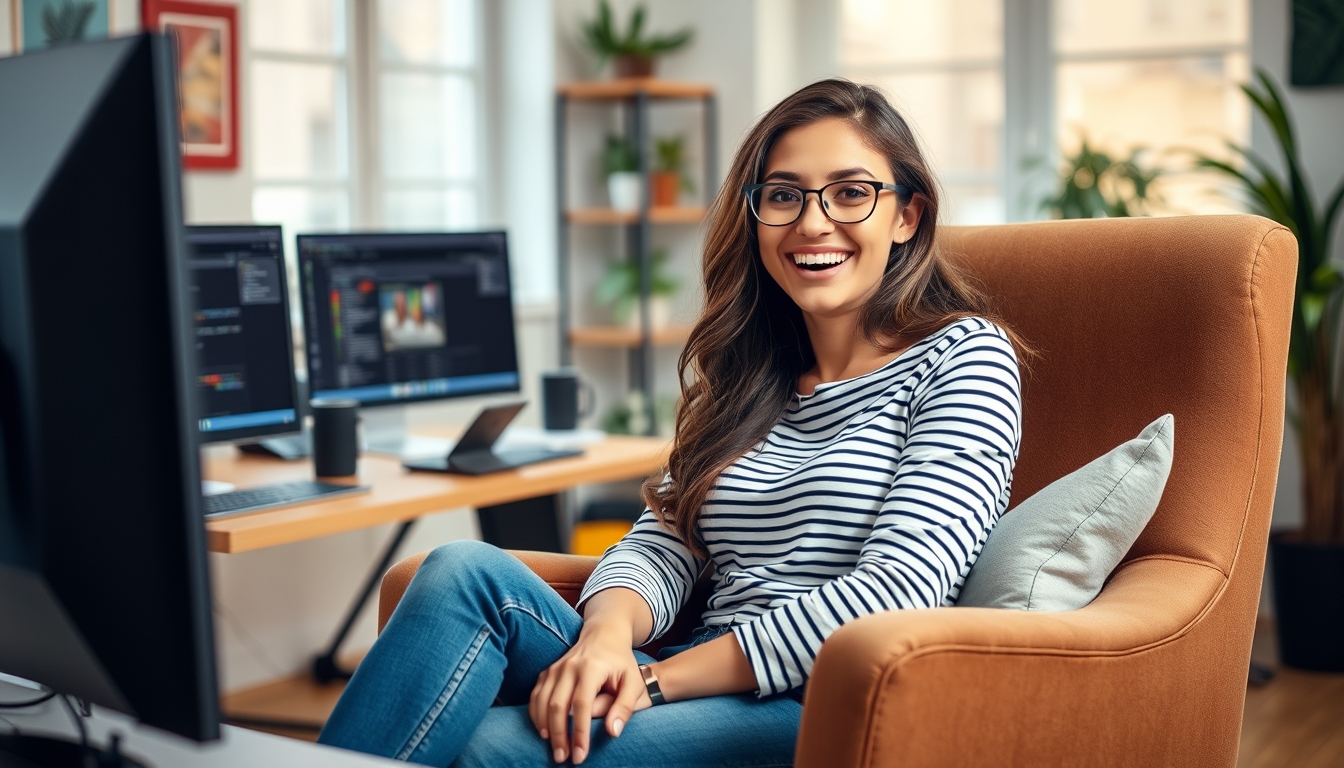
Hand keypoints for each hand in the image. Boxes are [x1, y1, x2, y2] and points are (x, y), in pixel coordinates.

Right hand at [529, 622, 651, 763]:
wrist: (604, 635)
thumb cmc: (621, 662)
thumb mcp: (633, 682)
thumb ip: (625, 706)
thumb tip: (612, 732)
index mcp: (591, 668)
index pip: (581, 704)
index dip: (579, 732)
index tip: (580, 754)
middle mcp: (569, 667)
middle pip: (557, 705)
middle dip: (558, 735)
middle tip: (562, 758)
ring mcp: (555, 668)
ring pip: (542, 701)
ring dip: (545, 728)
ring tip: (553, 749)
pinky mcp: (548, 671)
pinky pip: (535, 695)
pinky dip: (536, 715)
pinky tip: (542, 731)